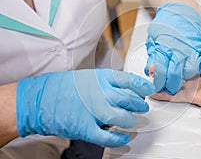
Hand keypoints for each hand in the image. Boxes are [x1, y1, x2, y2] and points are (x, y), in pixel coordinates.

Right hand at [16, 69, 154, 146]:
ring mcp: (93, 110)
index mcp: (99, 78)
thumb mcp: (86, 77)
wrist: (38, 100)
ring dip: (131, 121)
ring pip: (122, 117)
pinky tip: (124, 137)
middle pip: (129, 99)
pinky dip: (118, 138)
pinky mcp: (85, 127)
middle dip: (139, 104)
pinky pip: (108, 136)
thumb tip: (123, 89)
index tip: (148, 89)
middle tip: (143, 107)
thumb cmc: (60, 87)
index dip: (142, 85)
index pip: (128, 80)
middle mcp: (99, 93)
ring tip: (134, 121)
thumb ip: (105, 83)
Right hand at [144, 2, 200, 93]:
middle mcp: (197, 73)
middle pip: (176, 68)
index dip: (174, 52)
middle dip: (164, 65)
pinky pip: (176, 95)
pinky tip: (154, 91)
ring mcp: (194, 85)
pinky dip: (164, 95)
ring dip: (162, 78)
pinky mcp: (193, 96)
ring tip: (150, 74)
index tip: (163, 47)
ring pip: (173, 81)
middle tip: (153, 61)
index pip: (185, 55)